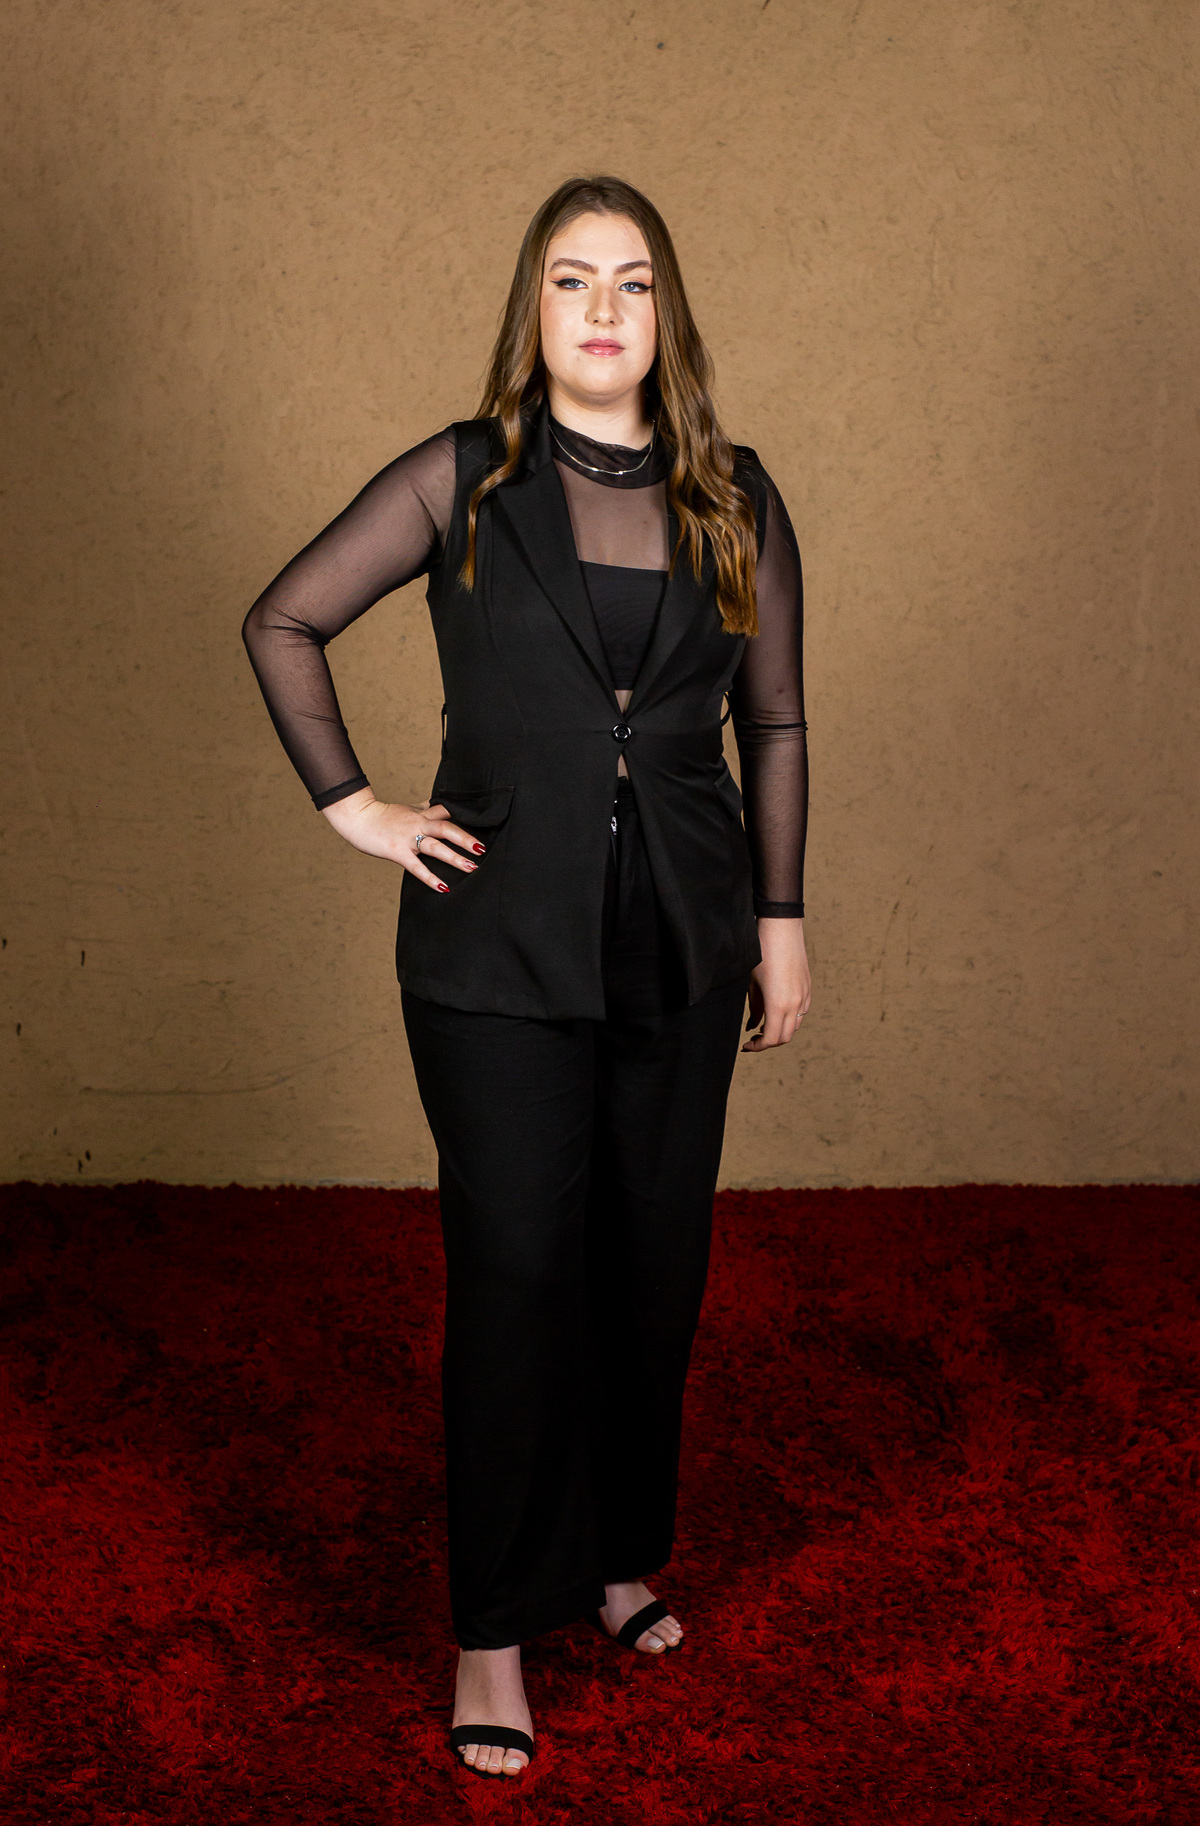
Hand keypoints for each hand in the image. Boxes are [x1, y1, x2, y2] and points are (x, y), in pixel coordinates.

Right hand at [321, 786, 484, 893]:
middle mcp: (417, 823)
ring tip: (471, 867)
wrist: (358, 817)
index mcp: (421, 813)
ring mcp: (407, 838)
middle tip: (482, 849)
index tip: (484, 822)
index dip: (464, 817)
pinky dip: (430, 878)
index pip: (447, 811)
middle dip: (465, 839)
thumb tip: (439, 806)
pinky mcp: (397, 851)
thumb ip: (424, 810)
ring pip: (435, 846)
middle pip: (446, 828)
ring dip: (454, 857)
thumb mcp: (407, 809)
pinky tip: (443, 888)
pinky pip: (416, 866)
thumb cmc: (382, 815)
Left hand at [743, 918, 810, 1051]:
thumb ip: (754, 1009)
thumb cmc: (760, 953)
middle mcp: (795, 1003)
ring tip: (763, 1027)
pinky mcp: (807, 987)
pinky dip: (789, 1019)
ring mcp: (804, 995)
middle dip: (768, 1043)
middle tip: (753, 1040)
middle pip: (784, 1037)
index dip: (757, 1047)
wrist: (780, 928)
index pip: (771, 1039)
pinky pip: (801, 1012)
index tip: (746, 1045)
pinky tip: (777, 1012)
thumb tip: (752, 1026)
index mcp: (778, 1004)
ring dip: (779, 1031)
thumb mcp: (751, 984)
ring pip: (795, 1026)